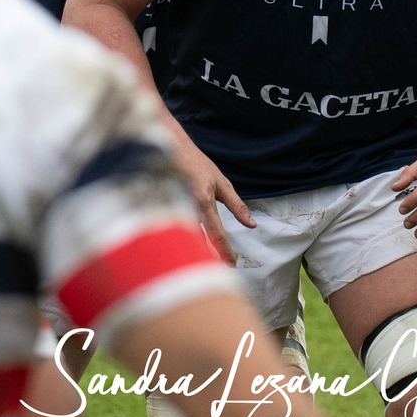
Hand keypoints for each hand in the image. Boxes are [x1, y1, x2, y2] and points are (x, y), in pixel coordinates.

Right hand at [173, 138, 252, 263]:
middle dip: (209, 258)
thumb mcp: (221, 183)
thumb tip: (252, 224)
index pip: (216, 233)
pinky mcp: (164, 209)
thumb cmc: (196, 165)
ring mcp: (173, 208)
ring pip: (185, 238)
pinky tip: (190, 250)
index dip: (225, 251)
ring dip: (196, 252)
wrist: (169, 146)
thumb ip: (236, 205)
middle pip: (198, 241)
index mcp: (203, 200)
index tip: (232, 265)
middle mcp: (187, 206)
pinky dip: (185, 241)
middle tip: (221, 270)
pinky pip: (175, 231)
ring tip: (208, 265)